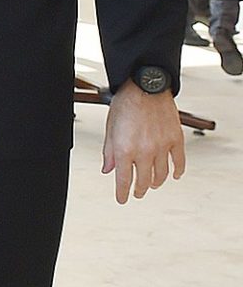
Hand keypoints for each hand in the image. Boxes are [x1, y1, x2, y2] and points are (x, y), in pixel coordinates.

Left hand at [102, 80, 184, 203]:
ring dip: (156, 183)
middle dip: (139, 190)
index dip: (122, 193)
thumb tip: (108, 170)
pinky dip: (177, 172)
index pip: (123, 179)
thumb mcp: (110, 128)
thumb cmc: (125, 104)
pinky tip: (174, 176)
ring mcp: (162, 147)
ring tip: (152, 185)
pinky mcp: (176, 140)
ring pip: (161, 175)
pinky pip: (179, 162)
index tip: (122, 199)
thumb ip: (109, 151)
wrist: (145, 87)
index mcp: (125, 149)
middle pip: (144, 181)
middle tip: (137, 193)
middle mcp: (144, 151)